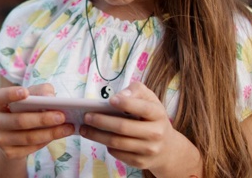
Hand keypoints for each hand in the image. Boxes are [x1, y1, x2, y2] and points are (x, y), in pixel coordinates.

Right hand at [0, 83, 75, 158]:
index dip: (11, 94)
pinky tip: (58, 135)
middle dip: (43, 119)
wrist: (14, 135)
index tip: (25, 92)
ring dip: (50, 133)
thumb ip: (41, 91)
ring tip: (67, 128)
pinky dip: (47, 141)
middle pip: (20, 120)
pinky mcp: (9, 153)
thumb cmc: (25, 110)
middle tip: (61, 116)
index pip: (0, 96)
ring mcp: (0, 139)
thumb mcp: (32, 96)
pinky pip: (31, 148)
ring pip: (28, 137)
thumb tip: (50, 96)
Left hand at [79, 81, 195, 173]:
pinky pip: (118, 154)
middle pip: (123, 127)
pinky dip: (106, 145)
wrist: (167, 147)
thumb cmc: (151, 116)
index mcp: (158, 114)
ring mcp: (149, 150)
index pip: (143, 108)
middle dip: (102, 121)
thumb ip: (136, 90)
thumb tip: (121, 95)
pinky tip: (99, 138)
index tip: (110, 100)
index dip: (126, 103)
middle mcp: (156, 133)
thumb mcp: (149, 99)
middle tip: (86, 116)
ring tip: (84, 128)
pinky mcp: (141, 162)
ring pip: (117, 142)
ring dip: (96, 135)